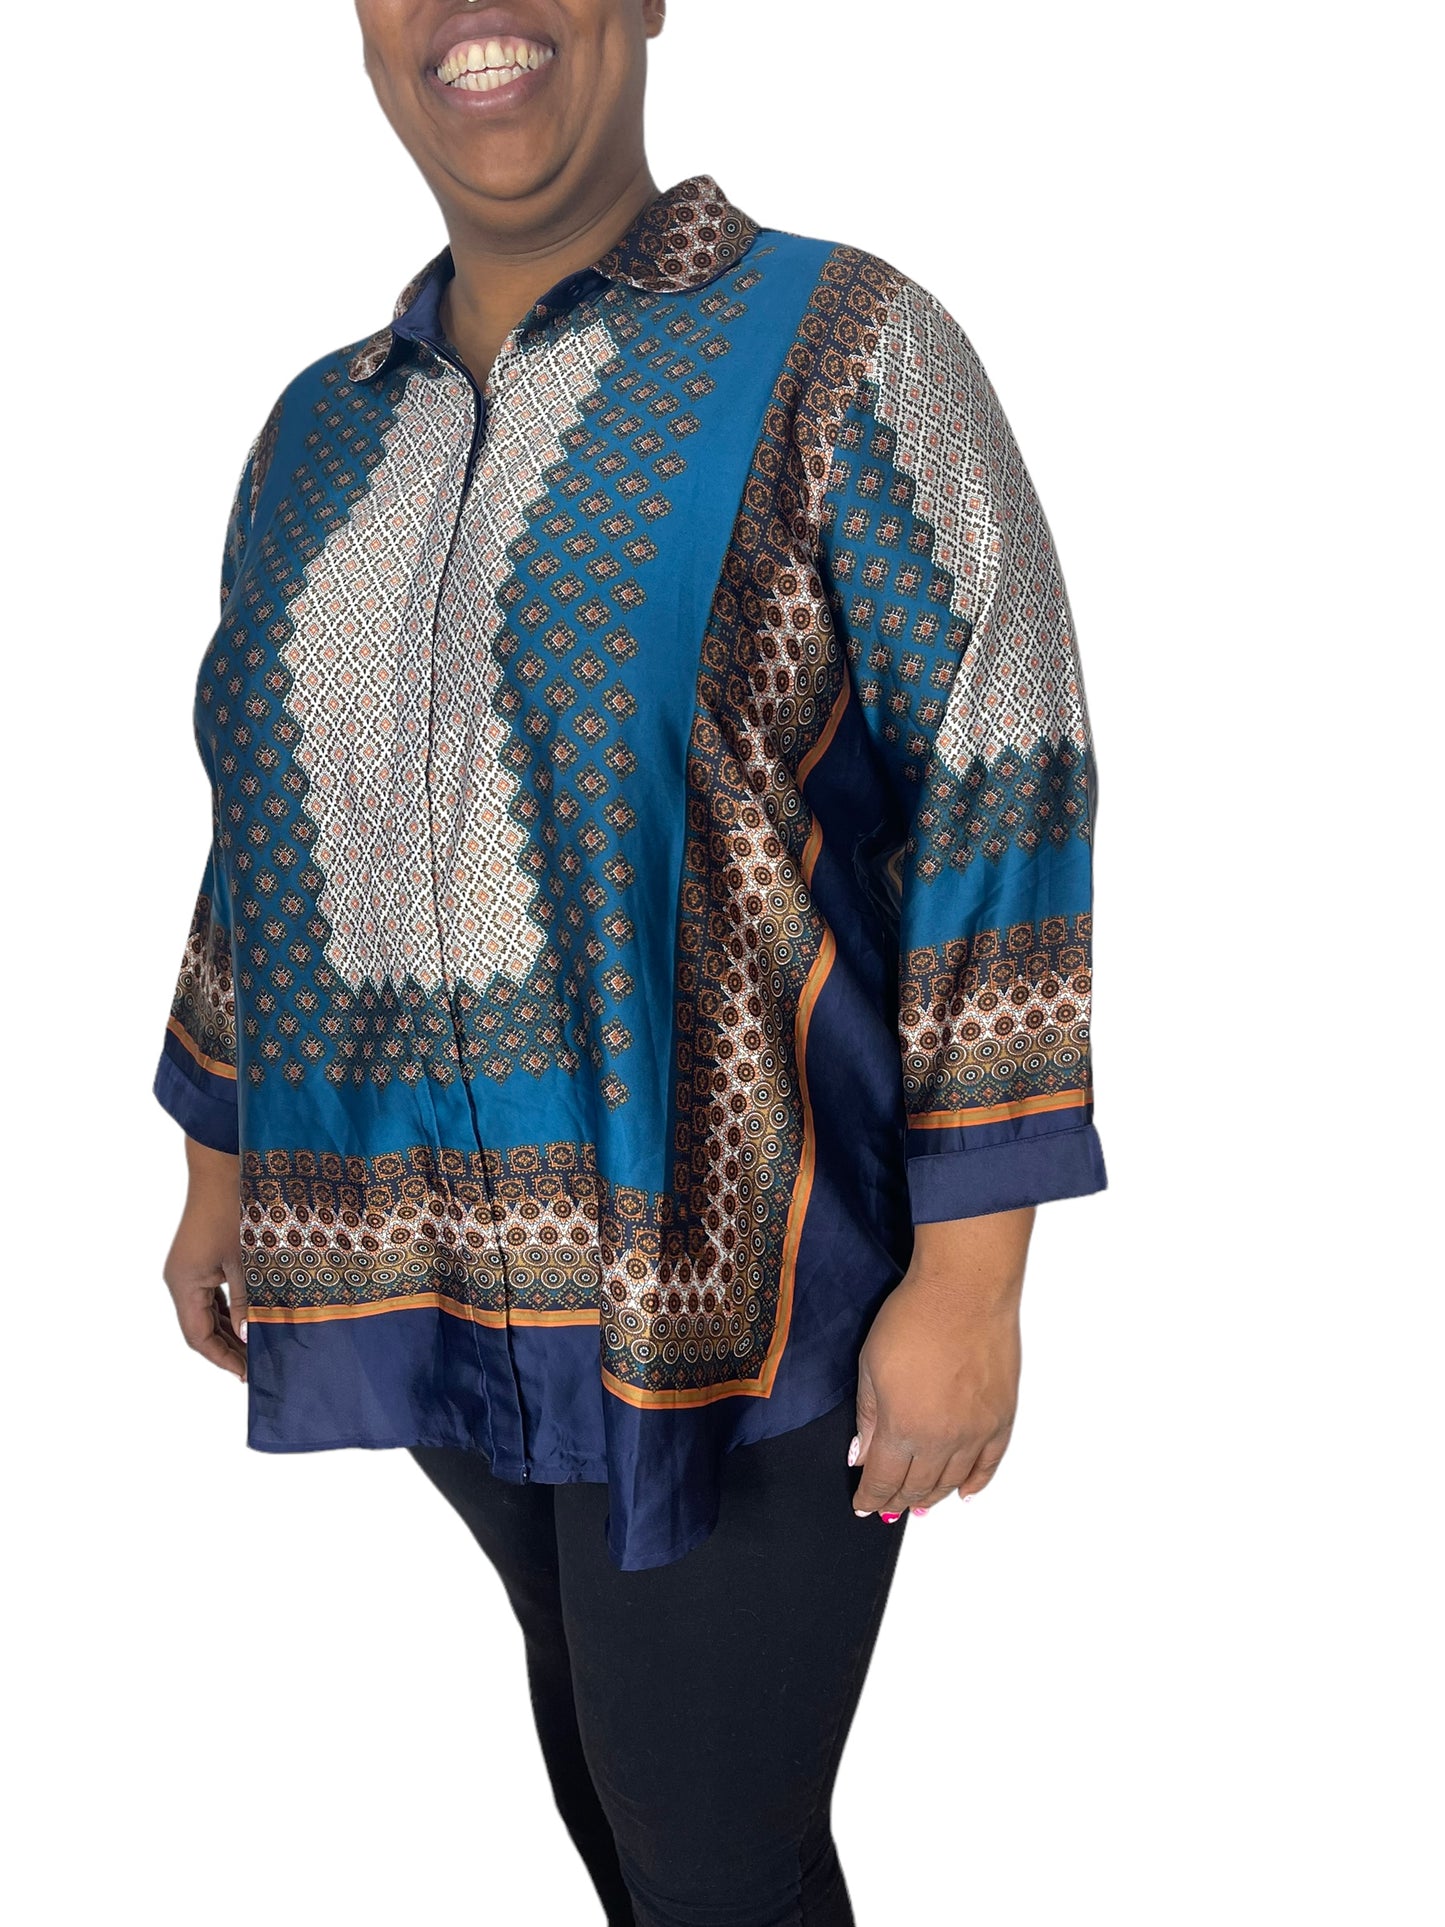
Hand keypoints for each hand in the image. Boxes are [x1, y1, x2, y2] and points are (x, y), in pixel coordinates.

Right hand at [162, 1136, 247, 1382]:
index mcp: (184, 1283)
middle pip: (200, 1327)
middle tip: (256, 1369)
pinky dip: (229, 1311)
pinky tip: (250, 1321)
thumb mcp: (246, 1261)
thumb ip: (248, 1302)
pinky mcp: (200, 1257)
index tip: (245, 1375)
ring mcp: (189, 1268)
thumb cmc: (234, 1210)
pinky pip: (211, 1295)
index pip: (197, 1336)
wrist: (223, 1167)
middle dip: (227, 1349)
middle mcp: (180, 1279)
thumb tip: (249, 1338)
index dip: (221, 1358)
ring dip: (228, 1331)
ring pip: (206, 1312)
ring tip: (255, 1351)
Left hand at [850, 1205, 1034, 1521]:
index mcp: (904, 1429)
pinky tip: (964, 1493)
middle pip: (918, 1487)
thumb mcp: (871, 1366)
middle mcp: (943, 1440)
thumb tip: (862, 1456)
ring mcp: (977, 1432)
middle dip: (898, 1501)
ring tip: (919, 1505)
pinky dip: (976, 1483)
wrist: (965, 1290)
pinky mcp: (1001, 1418)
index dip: (871, 1496)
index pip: (884, 1480)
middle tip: (887, 1507)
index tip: (863, 1503)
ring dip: (933, 1497)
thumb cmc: (914, 1318)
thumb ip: (868, 1417)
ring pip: (953, 1482)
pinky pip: (989, 1464)